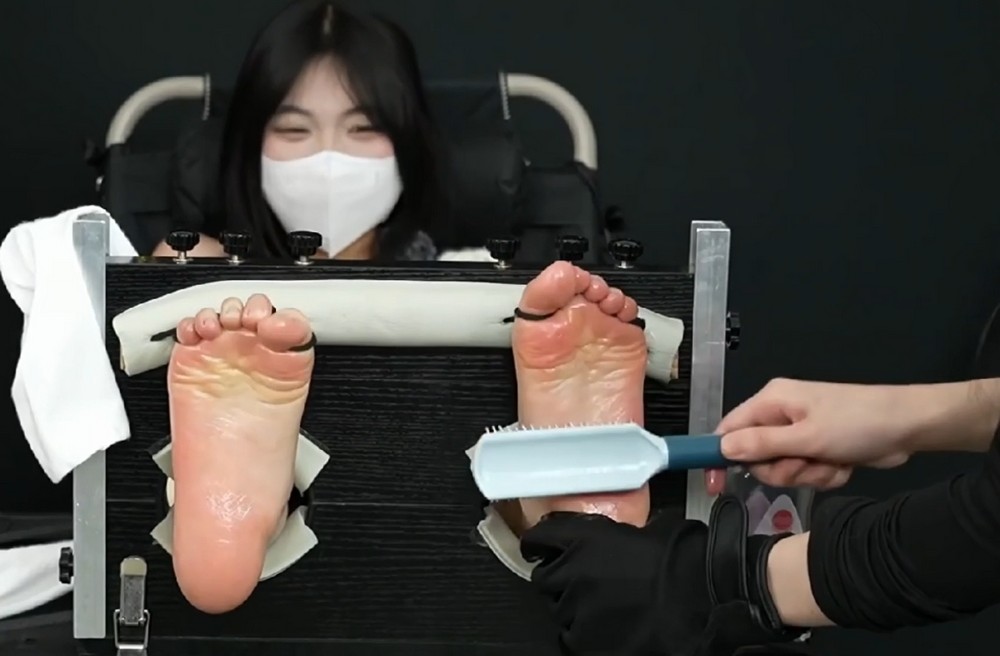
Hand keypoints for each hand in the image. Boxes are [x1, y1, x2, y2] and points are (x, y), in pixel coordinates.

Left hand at [520, 500, 804, 654]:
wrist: (706, 600)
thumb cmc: (686, 561)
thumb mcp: (651, 530)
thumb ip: (619, 534)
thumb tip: (621, 535)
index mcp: (582, 540)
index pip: (539, 538)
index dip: (541, 543)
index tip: (542, 548)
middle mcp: (570, 574)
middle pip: (546, 578)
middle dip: (562, 579)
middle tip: (587, 583)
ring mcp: (576, 611)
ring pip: (559, 610)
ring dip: (576, 608)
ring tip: (606, 609)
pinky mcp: (585, 644)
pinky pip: (571, 639)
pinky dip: (585, 635)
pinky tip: (608, 630)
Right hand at [705, 378, 912, 494]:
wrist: (908, 426)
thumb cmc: (856, 423)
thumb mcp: (807, 437)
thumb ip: (762, 444)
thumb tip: (722, 447)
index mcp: (772, 402)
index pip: (729, 430)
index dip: (719, 456)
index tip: (715, 485)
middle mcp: (781, 415)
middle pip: (757, 457)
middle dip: (782, 469)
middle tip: (805, 464)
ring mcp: (801, 432)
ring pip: (784, 469)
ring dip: (808, 473)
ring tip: (832, 461)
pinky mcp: (819, 447)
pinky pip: (806, 471)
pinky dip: (824, 474)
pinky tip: (843, 463)